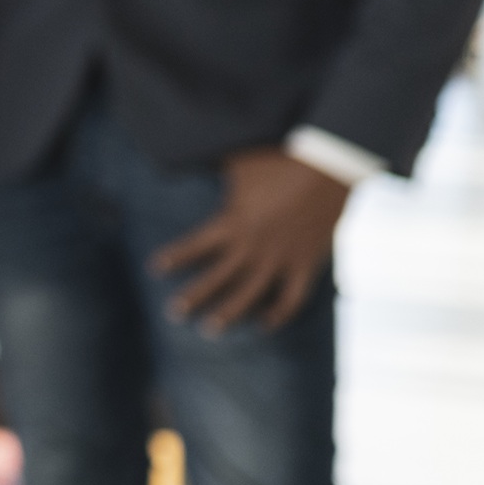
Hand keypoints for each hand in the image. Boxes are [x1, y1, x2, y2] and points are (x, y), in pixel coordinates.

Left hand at [151, 148, 348, 332]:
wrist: (329, 165)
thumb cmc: (280, 160)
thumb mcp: (240, 163)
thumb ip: (213, 167)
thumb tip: (187, 153)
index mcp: (232, 222)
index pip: (195, 246)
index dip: (174, 258)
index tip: (154, 269)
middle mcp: (252, 246)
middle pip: (216, 278)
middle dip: (193, 297)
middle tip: (172, 314)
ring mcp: (280, 258)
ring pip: (249, 295)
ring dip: (228, 314)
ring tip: (209, 330)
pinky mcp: (306, 264)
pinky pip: (292, 298)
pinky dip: (279, 314)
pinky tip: (265, 324)